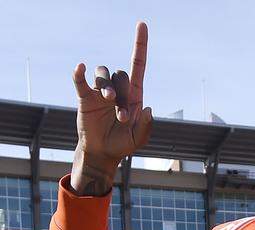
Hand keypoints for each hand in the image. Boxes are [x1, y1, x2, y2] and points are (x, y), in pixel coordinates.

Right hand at [70, 22, 153, 195]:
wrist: (102, 152)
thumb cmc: (123, 144)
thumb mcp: (140, 139)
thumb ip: (147, 125)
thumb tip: (146, 107)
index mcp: (134, 95)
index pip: (138, 65)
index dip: (140, 45)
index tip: (142, 24)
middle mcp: (118, 90)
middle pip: (121, 74)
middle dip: (123, 92)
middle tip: (122, 117)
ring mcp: (100, 92)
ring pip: (103, 74)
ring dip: (106, 87)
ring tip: (108, 104)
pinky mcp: (84, 97)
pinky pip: (80, 80)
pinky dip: (79, 73)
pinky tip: (79, 69)